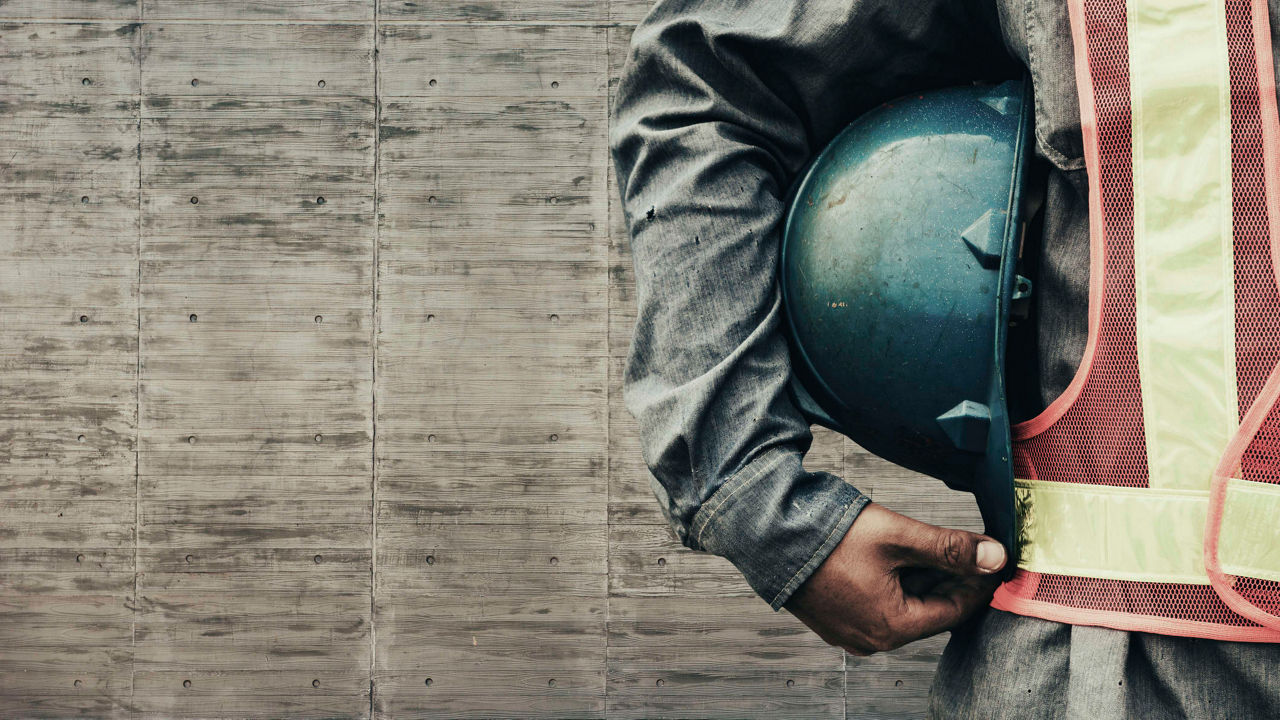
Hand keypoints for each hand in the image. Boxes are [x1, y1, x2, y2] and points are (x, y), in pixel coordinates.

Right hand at [783, 502, 1006, 655]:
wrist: (765, 532)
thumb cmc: (825, 537)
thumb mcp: (897, 536)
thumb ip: (949, 547)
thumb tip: (995, 557)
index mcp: (891, 627)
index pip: (955, 610)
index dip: (978, 582)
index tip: (994, 557)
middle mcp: (870, 638)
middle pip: (928, 609)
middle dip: (949, 577)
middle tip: (966, 545)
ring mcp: (848, 630)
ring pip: (902, 605)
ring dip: (921, 577)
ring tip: (930, 543)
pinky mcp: (832, 616)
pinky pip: (876, 603)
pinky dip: (893, 582)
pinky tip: (897, 554)